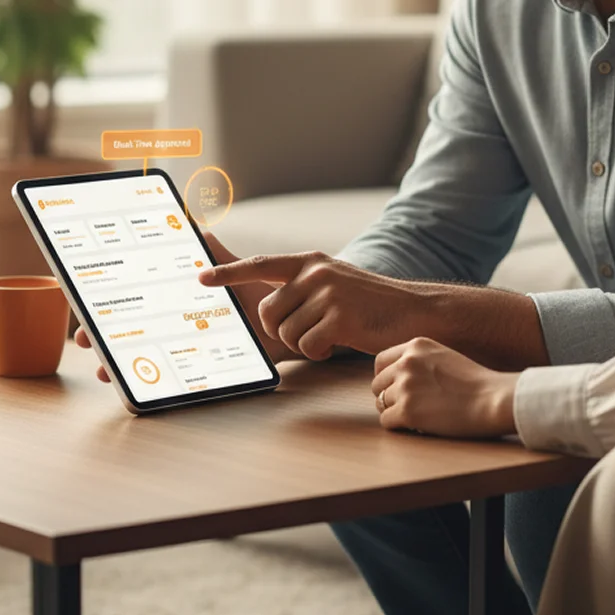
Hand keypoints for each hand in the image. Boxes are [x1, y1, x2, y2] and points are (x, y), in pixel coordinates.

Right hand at [73, 230, 294, 383]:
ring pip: (145, 360)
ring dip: (120, 366)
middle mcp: (178, 328)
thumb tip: (196, 227)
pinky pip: (175, 383)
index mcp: (180, 302)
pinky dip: (157, 388)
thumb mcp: (238, 274)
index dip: (107, 305)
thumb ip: (218, 254)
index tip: (83, 304)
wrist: (294, 324)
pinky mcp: (206, 372)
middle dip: (103, 336)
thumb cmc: (260, 298)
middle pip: (131, 333)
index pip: (135, 303)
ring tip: (106, 371)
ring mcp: (188, 352)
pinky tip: (142, 391)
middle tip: (86, 338)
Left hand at [198, 251, 433, 359]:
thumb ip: (298, 286)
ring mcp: (328, 292)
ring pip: (287, 332)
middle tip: (310, 330)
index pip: (260, 264)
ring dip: (303, 343)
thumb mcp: (332, 284)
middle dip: (282, 330)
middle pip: (268, 312)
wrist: (413, 311)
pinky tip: (336, 345)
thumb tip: (262, 296)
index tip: (201, 277)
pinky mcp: (340, 315)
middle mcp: (315, 271)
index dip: (228, 272)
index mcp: (309, 262)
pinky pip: (308, 345)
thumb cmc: (368, 305)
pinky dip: (318, 352)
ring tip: (329, 334)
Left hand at [371, 338, 519, 437]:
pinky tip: (417, 426)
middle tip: (408, 407)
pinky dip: (399, 427)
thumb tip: (396, 376)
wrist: (493, 400)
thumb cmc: (476, 383)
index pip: (380, 362)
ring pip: (381, 403)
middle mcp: (406, 362)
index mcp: (416, 346)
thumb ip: (420, 361)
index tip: (395, 388)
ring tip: (417, 416)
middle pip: (377, 384)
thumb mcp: (444, 356)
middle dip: (389, 397)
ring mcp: (406, 386)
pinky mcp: (408, 411)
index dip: (386, 378)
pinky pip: (387, 422)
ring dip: (395, 412)